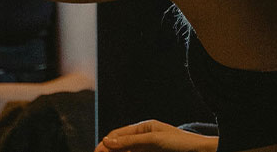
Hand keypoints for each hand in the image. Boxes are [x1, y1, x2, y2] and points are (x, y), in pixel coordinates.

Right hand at [95, 120, 217, 151]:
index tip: (96, 151)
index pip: (120, 134)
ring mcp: (148, 150)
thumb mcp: (153, 140)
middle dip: (109, 151)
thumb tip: (107, 141)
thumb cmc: (180, 143)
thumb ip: (130, 141)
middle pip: (121, 145)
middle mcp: (145, 138)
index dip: (107, 142)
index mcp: (145, 127)